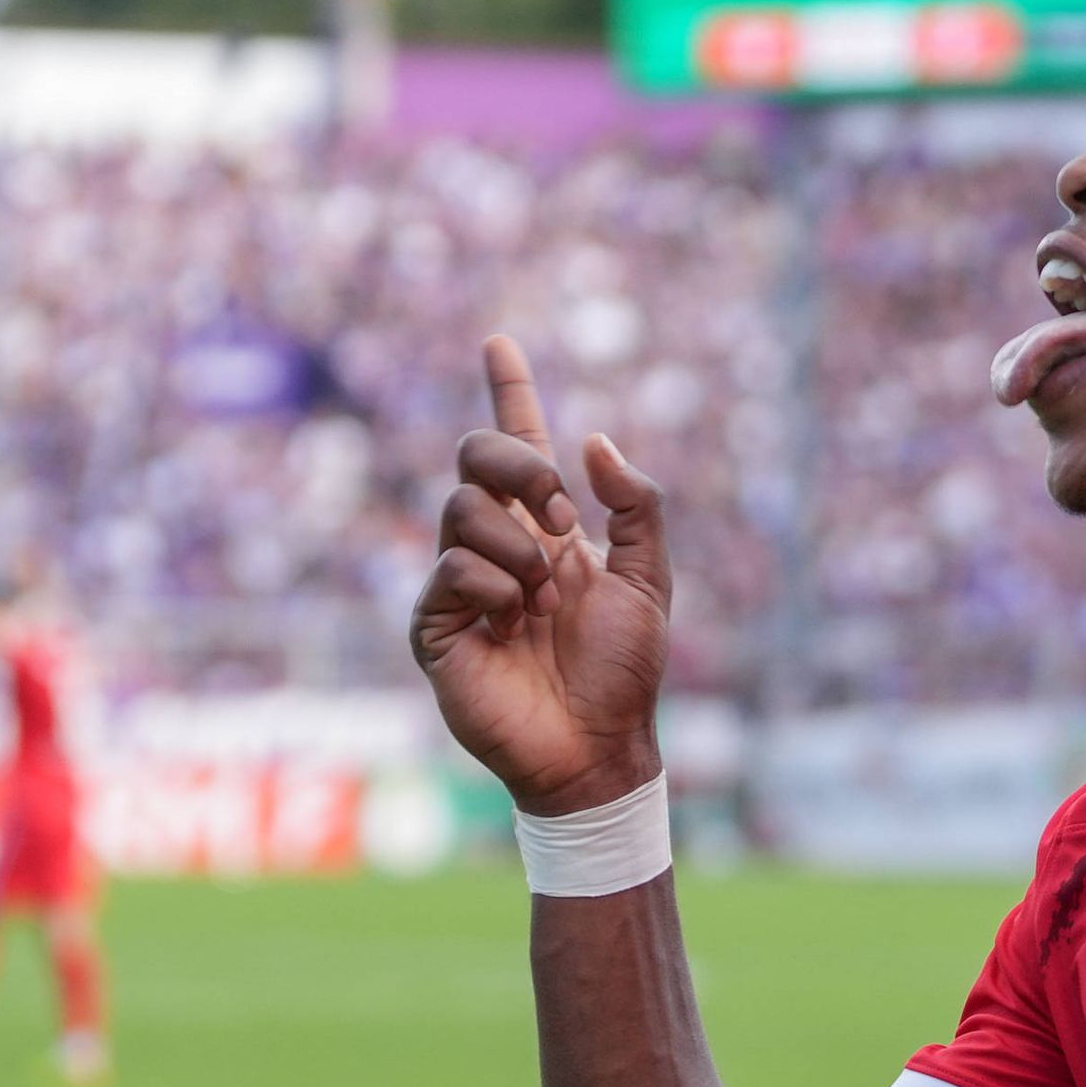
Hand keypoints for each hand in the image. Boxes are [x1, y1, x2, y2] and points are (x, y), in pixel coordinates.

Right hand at [412, 336, 673, 814]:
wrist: (597, 746)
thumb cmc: (624, 672)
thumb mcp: (650, 581)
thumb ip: (636, 507)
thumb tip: (594, 441)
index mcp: (548, 531)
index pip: (520, 446)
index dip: (510, 391)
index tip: (500, 340)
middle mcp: (499, 546)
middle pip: (477, 457)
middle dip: (521, 466)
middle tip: (564, 519)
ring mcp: (462, 583)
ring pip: (463, 509)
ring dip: (518, 548)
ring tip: (545, 602)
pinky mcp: (434, 625)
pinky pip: (450, 569)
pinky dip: (493, 588)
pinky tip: (512, 625)